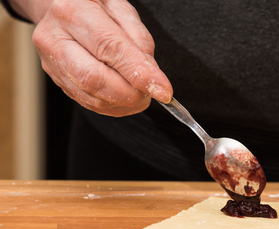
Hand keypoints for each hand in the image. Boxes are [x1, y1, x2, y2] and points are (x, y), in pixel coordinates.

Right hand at [30, 0, 171, 115]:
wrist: (61, 8)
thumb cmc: (95, 6)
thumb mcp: (121, 8)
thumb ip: (139, 40)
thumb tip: (152, 77)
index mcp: (73, 11)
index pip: (111, 49)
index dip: (140, 74)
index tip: (164, 90)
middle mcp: (56, 39)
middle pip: (96, 79)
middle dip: (132, 93)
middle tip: (152, 92)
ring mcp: (53, 64)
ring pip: (93, 97)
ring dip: (126, 103)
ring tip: (142, 94)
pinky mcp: (59, 81)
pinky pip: (90, 104)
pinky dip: (115, 107)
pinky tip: (128, 99)